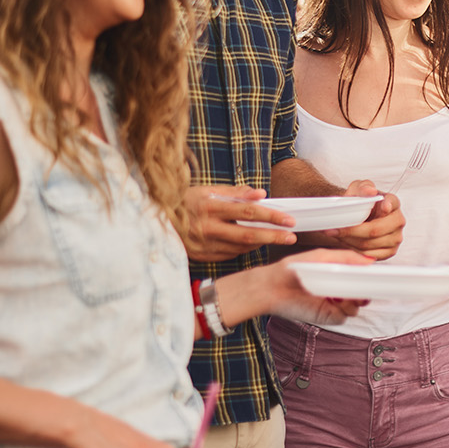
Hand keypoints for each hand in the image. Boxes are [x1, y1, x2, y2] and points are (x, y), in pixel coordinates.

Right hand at [180, 184, 297, 261]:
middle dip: (273, 236)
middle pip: (247, 235)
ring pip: (240, 248)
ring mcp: (205, 245)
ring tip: (275, 237)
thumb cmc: (186, 202)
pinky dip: (244, 249)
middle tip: (291, 236)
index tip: (289, 220)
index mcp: (210, 207)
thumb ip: (235, 193)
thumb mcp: (208, 191)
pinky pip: (230, 254)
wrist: (157, 221)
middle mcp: (207, 228)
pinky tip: (253, 243)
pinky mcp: (203, 256)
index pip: (247, 212)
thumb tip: (260, 194)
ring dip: (261, 243)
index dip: (270, 216)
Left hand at [228, 248, 371, 326]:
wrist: (273, 287)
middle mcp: (337, 291)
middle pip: (362, 294)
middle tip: (366, 285)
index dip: (369, 277)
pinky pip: (345, 316)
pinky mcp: (327, 316)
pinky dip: (346, 310)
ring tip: (351, 292)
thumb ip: (346, 257)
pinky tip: (339, 300)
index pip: (360, 278)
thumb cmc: (292, 269)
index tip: (376, 275)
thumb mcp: (321, 256)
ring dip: (358, 300)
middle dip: (367, 290)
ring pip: (356, 307)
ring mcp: (333, 305)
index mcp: (337, 276)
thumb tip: (369, 261)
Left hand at [319, 180, 404, 259]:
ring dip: (349, 241)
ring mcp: (396, 237)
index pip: (391, 203)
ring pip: (369, 244)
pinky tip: (346, 242)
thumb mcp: (358, 189)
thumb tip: (370, 191)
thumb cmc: (359, 203)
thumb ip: (363, 187)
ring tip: (336, 235)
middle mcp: (398, 220)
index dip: (387, 206)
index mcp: (392, 203)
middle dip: (352, 231)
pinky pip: (369, 255)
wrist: (357, 216)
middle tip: (334, 229)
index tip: (383, 207)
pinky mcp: (390, 251)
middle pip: (375, 230)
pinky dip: (354, 250)